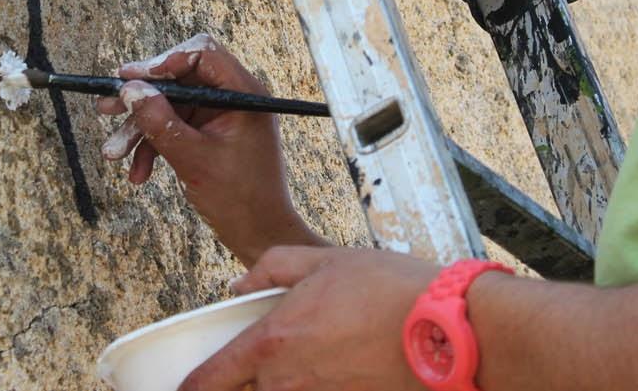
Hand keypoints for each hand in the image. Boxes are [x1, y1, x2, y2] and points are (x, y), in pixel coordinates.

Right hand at [98, 34, 325, 265]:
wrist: (259, 235)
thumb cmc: (239, 198)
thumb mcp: (192, 158)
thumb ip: (161, 122)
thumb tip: (130, 90)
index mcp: (243, 93)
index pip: (202, 54)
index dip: (163, 62)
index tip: (129, 78)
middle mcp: (234, 98)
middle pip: (180, 80)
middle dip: (143, 99)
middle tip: (107, 108)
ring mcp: (222, 116)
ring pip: (173, 107)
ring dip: (142, 129)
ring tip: (113, 152)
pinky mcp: (211, 134)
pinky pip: (177, 128)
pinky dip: (156, 147)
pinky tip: (138, 173)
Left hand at [179, 246, 435, 390]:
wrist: (449, 330)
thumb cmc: (390, 290)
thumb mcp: (323, 260)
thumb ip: (271, 268)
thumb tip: (238, 286)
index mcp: (272, 342)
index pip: (208, 382)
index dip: (188, 390)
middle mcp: (287, 383)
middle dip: (234, 390)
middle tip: (235, 377)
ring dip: (272, 389)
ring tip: (295, 364)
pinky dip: (309, 390)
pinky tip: (327, 373)